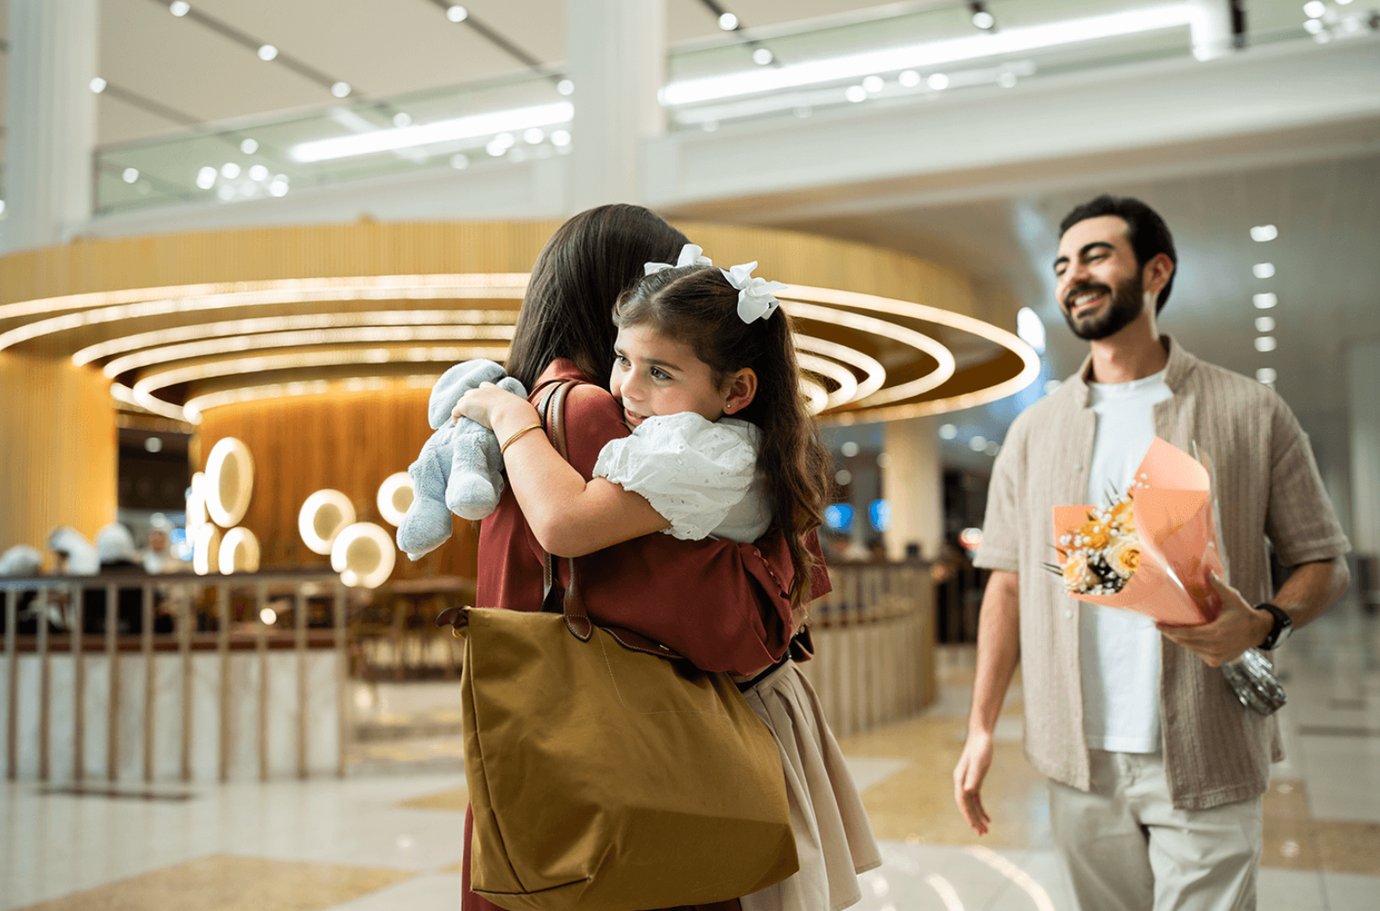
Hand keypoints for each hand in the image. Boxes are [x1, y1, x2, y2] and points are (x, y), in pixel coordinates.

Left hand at [453, 382, 533, 430]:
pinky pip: (455, 412)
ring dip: (462, 410)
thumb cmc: (520, 415)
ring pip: (462, 402)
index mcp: (496, 390)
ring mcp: (473, 397)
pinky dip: (456, 418)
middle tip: (472, 414)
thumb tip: (533, 423)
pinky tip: (458, 425)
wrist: (511, 415)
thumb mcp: (522, 410)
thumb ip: (523, 413)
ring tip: (463, 420)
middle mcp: (483, 391)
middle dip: (470, 402)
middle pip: (471, 393)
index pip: (485, 387)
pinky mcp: (465, 406)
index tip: (483, 404)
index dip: (483, 395)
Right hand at [953, 731, 993, 835]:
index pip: (962, 801)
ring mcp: (967, 782)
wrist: (981, 736)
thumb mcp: (980, 762)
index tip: (975, 826)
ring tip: (985, 830)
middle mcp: (961, 782)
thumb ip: (974, 777)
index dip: (968, 815)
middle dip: (973, 820)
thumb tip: (968, 791)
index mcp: (960, 779)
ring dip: (977, 817)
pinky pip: (976, 799)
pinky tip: (988, 818)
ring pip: (971, 804)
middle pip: (965, 805)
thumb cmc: (981, 748)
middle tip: (982, 833)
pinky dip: (981, 809)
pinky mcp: (974, 780)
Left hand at [1156, 572, 1270, 666]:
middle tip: (1161, 624)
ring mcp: (1216, 657)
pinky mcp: (1217, 661)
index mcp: (1216, 633)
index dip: (1170, 630)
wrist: (1259, 631)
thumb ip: (1218, 585)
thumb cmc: (1243, 612)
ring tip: (1170, 629)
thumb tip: (1207, 570)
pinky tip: (1185, 637)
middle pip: (1185, 642)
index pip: (1187, 634)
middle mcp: (1215, 648)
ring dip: (1181, 640)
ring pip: (1191, 648)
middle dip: (1171, 633)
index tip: (1158, 624)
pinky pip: (1198, 652)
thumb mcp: (1232, 597)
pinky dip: (1192, 645)